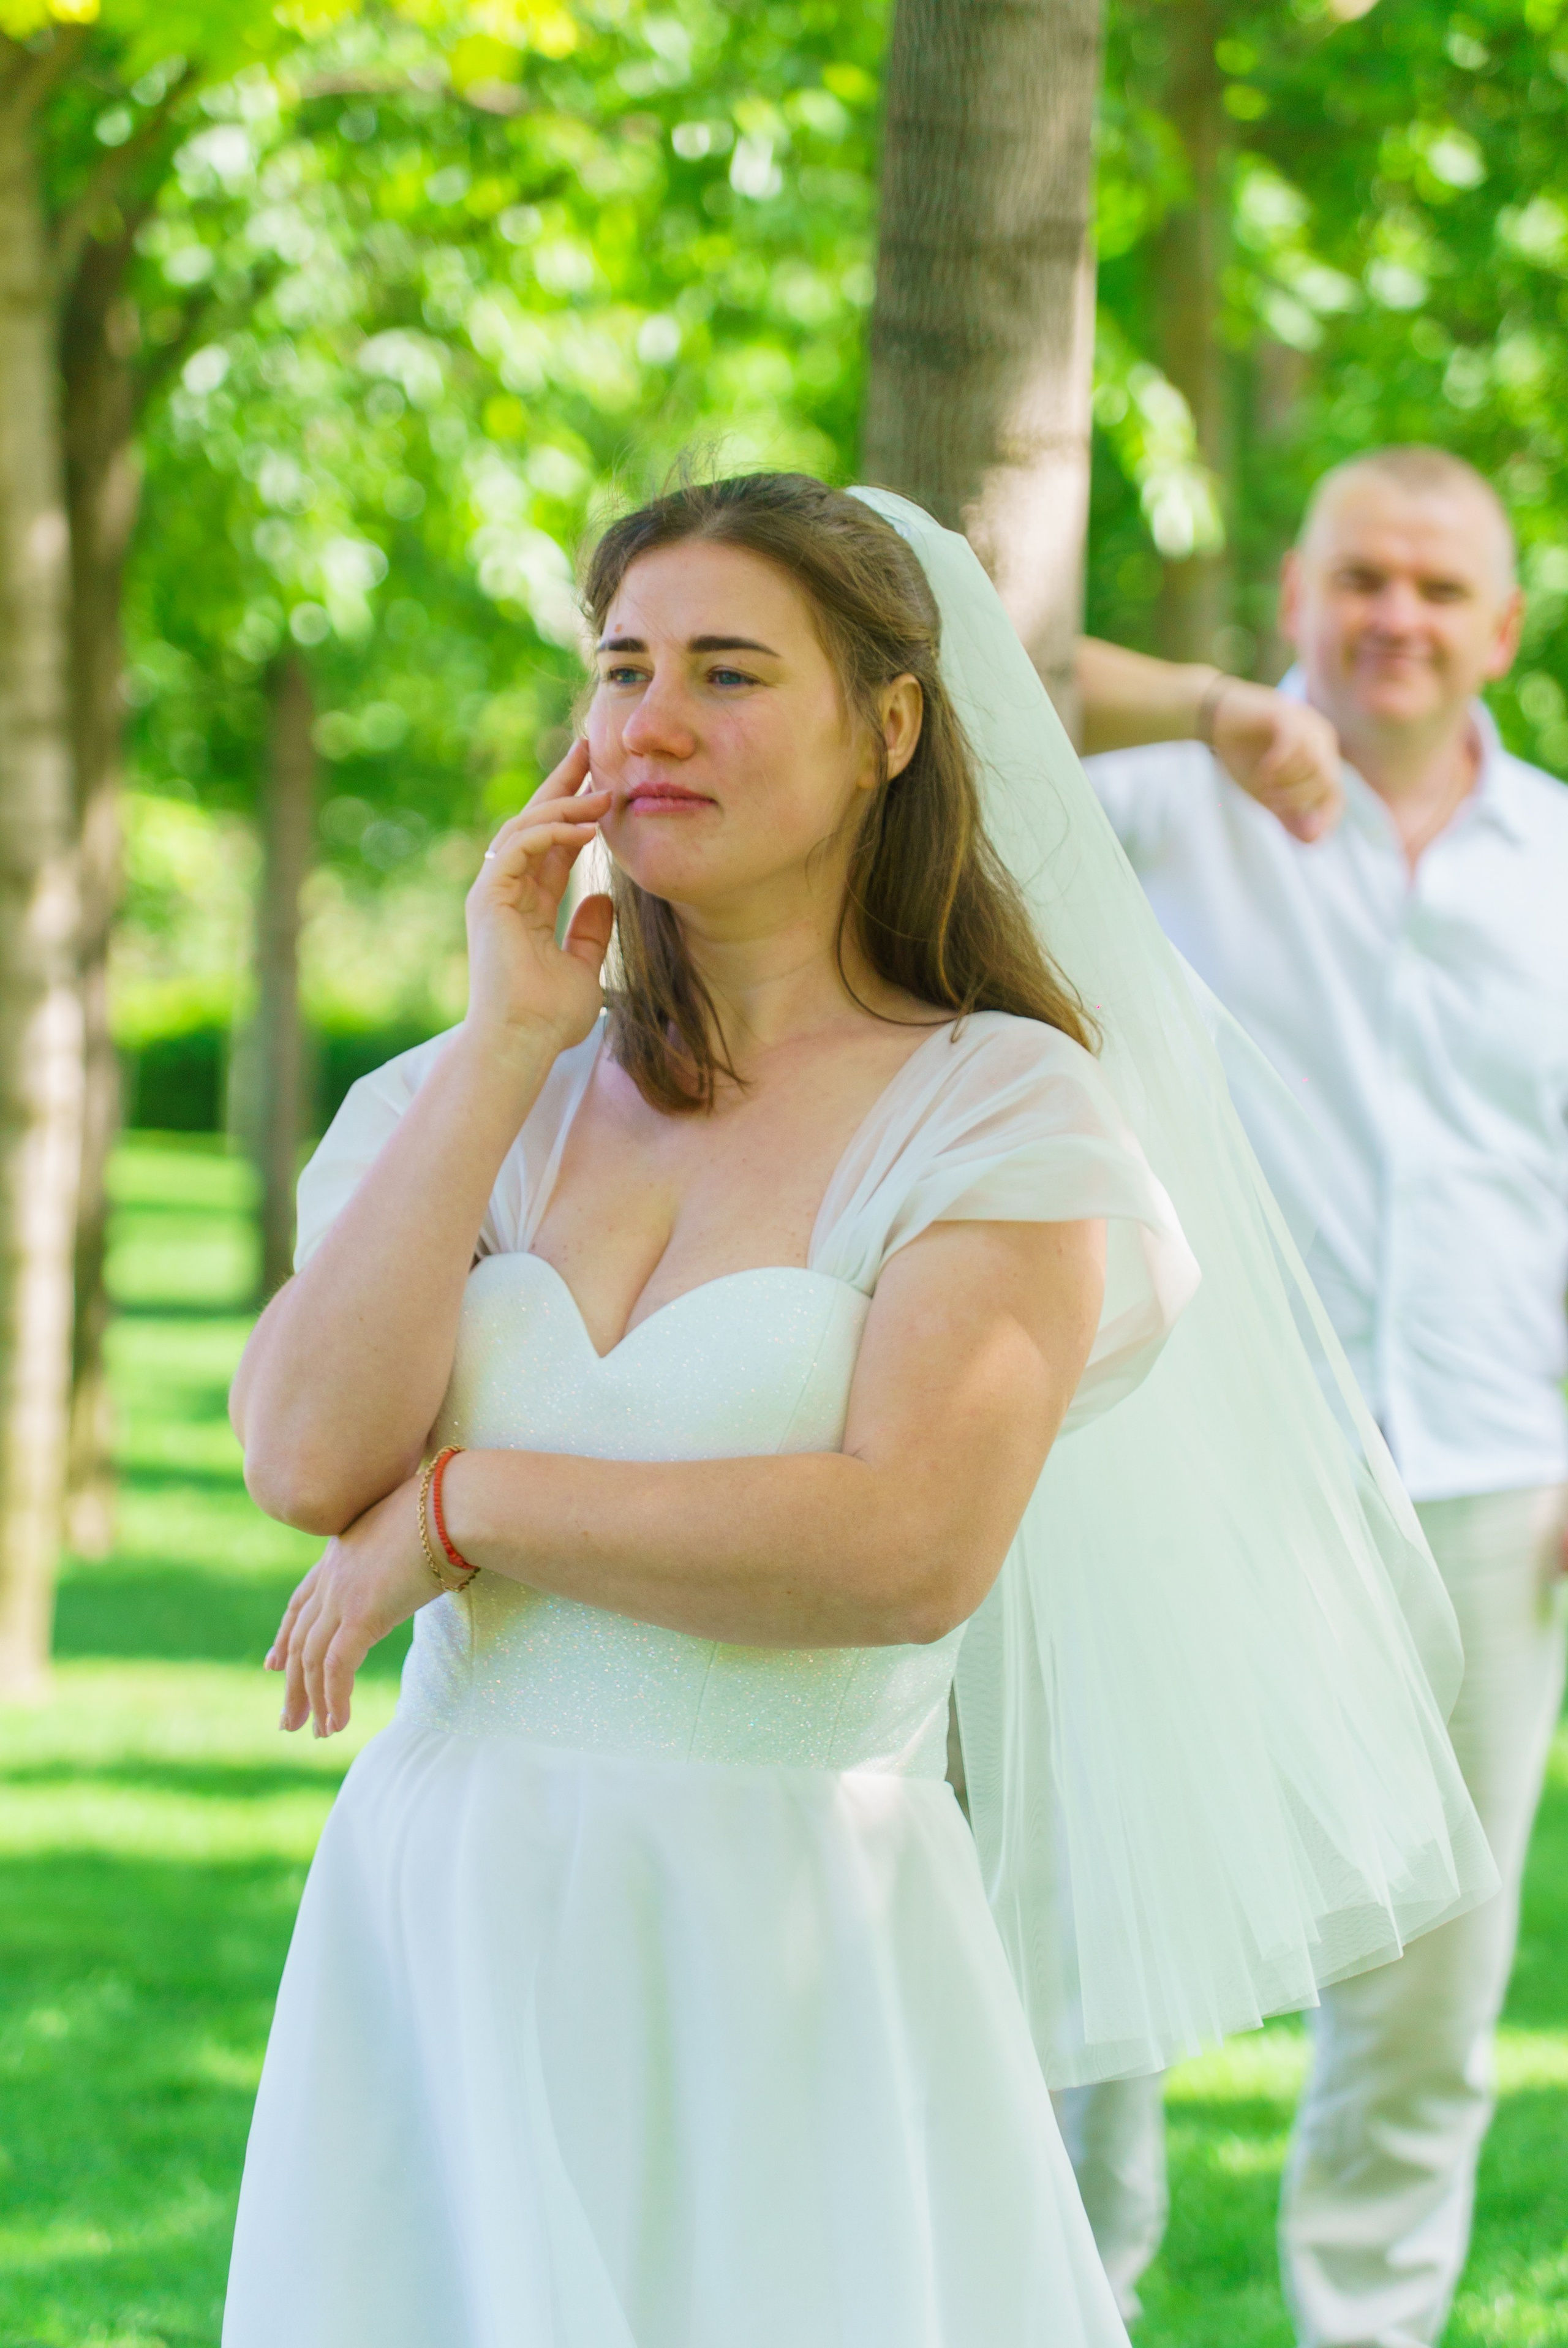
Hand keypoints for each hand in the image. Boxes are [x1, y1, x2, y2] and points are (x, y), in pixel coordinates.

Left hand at [265, 1474, 435, 1736]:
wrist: (455, 1505)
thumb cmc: (450, 1512)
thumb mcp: (411, 1536)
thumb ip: (400, 1557)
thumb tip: (423, 1565)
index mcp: (340, 1553)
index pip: (300, 1602)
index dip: (285, 1636)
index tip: (272, 1664)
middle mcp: (332, 1575)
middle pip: (299, 1637)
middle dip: (292, 1682)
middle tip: (289, 1720)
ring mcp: (343, 1594)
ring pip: (312, 1659)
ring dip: (312, 1700)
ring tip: (317, 1732)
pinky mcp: (362, 1614)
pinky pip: (337, 1667)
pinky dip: (335, 1699)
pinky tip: (339, 1723)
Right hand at [463, 737, 616, 1052]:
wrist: (522, 1043)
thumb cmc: (548, 1018)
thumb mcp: (582, 967)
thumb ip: (589, 931)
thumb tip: (604, 898)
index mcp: (525, 904)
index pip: (552, 843)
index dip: (575, 811)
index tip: (602, 782)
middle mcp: (505, 891)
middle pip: (534, 822)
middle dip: (562, 783)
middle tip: (590, 747)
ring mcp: (493, 893)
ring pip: (524, 828)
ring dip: (564, 805)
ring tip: (602, 791)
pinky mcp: (488, 899)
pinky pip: (519, 848)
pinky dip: (551, 832)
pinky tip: (585, 827)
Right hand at [1209, 679, 1344, 843]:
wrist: (1210, 717)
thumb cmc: (1240, 752)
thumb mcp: (1265, 791)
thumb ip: (1287, 813)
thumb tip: (1313, 841)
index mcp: (1320, 755)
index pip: (1336, 793)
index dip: (1325, 818)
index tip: (1308, 836)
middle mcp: (1320, 737)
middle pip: (1327, 782)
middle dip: (1297, 799)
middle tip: (1270, 802)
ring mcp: (1305, 722)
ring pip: (1312, 765)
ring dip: (1286, 783)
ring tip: (1262, 785)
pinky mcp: (1284, 713)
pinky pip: (1293, 747)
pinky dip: (1277, 765)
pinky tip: (1262, 771)